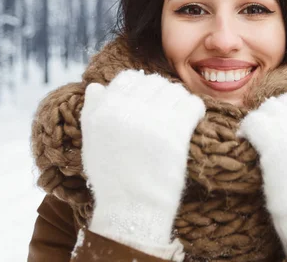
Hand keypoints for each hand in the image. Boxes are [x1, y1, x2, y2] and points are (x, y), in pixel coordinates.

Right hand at [80, 70, 205, 260]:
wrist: (131, 209)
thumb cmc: (112, 178)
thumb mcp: (92, 142)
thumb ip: (93, 111)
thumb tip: (97, 86)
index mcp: (104, 110)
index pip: (129, 78)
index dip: (142, 87)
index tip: (149, 100)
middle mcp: (126, 110)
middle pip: (155, 82)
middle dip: (162, 94)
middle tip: (166, 111)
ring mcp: (151, 119)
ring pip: (175, 90)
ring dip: (179, 101)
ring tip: (178, 116)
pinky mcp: (174, 131)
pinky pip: (192, 103)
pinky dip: (195, 109)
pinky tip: (192, 120)